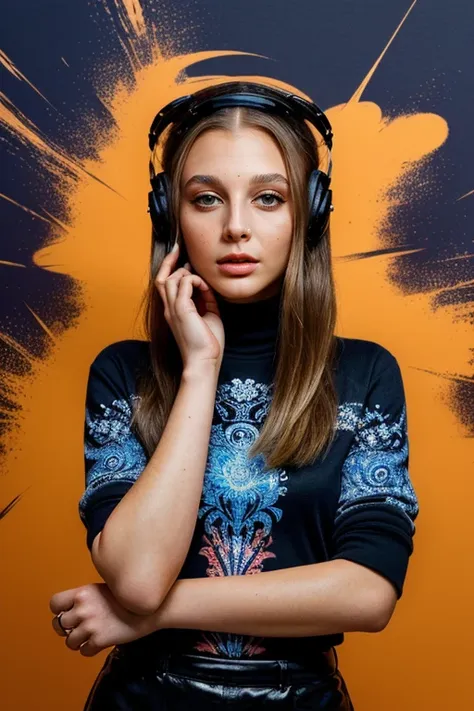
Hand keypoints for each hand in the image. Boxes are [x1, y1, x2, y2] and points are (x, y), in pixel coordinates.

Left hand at [50, 583, 157, 656]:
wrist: (149, 608)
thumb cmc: (126, 597)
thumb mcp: (101, 589)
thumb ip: (85, 598)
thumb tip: (70, 610)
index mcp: (82, 593)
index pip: (54, 604)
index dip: (59, 610)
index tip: (66, 613)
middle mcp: (83, 609)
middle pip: (58, 625)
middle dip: (66, 628)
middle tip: (77, 627)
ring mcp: (90, 625)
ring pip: (69, 641)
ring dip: (78, 641)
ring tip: (91, 635)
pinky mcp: (99, 640)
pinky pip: (84, 651)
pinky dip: (89, 649)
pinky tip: (100, 642)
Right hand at [155, 243, 224, 370]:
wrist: (204, 361)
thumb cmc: (207, 343)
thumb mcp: (209, 315)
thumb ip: (206, 299)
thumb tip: (206, 285)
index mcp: (173, 311)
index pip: (164, 285)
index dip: (169, 268)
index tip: (178, 254)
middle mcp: (168, 308)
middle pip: (161, 278)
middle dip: (170, 261)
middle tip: (180, 249)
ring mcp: (172, 309)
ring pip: (170, 278)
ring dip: (187, 274)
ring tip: (201, 282)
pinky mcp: (181, 309)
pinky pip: (183, 283)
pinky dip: (196, 281)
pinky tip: (206, 289)